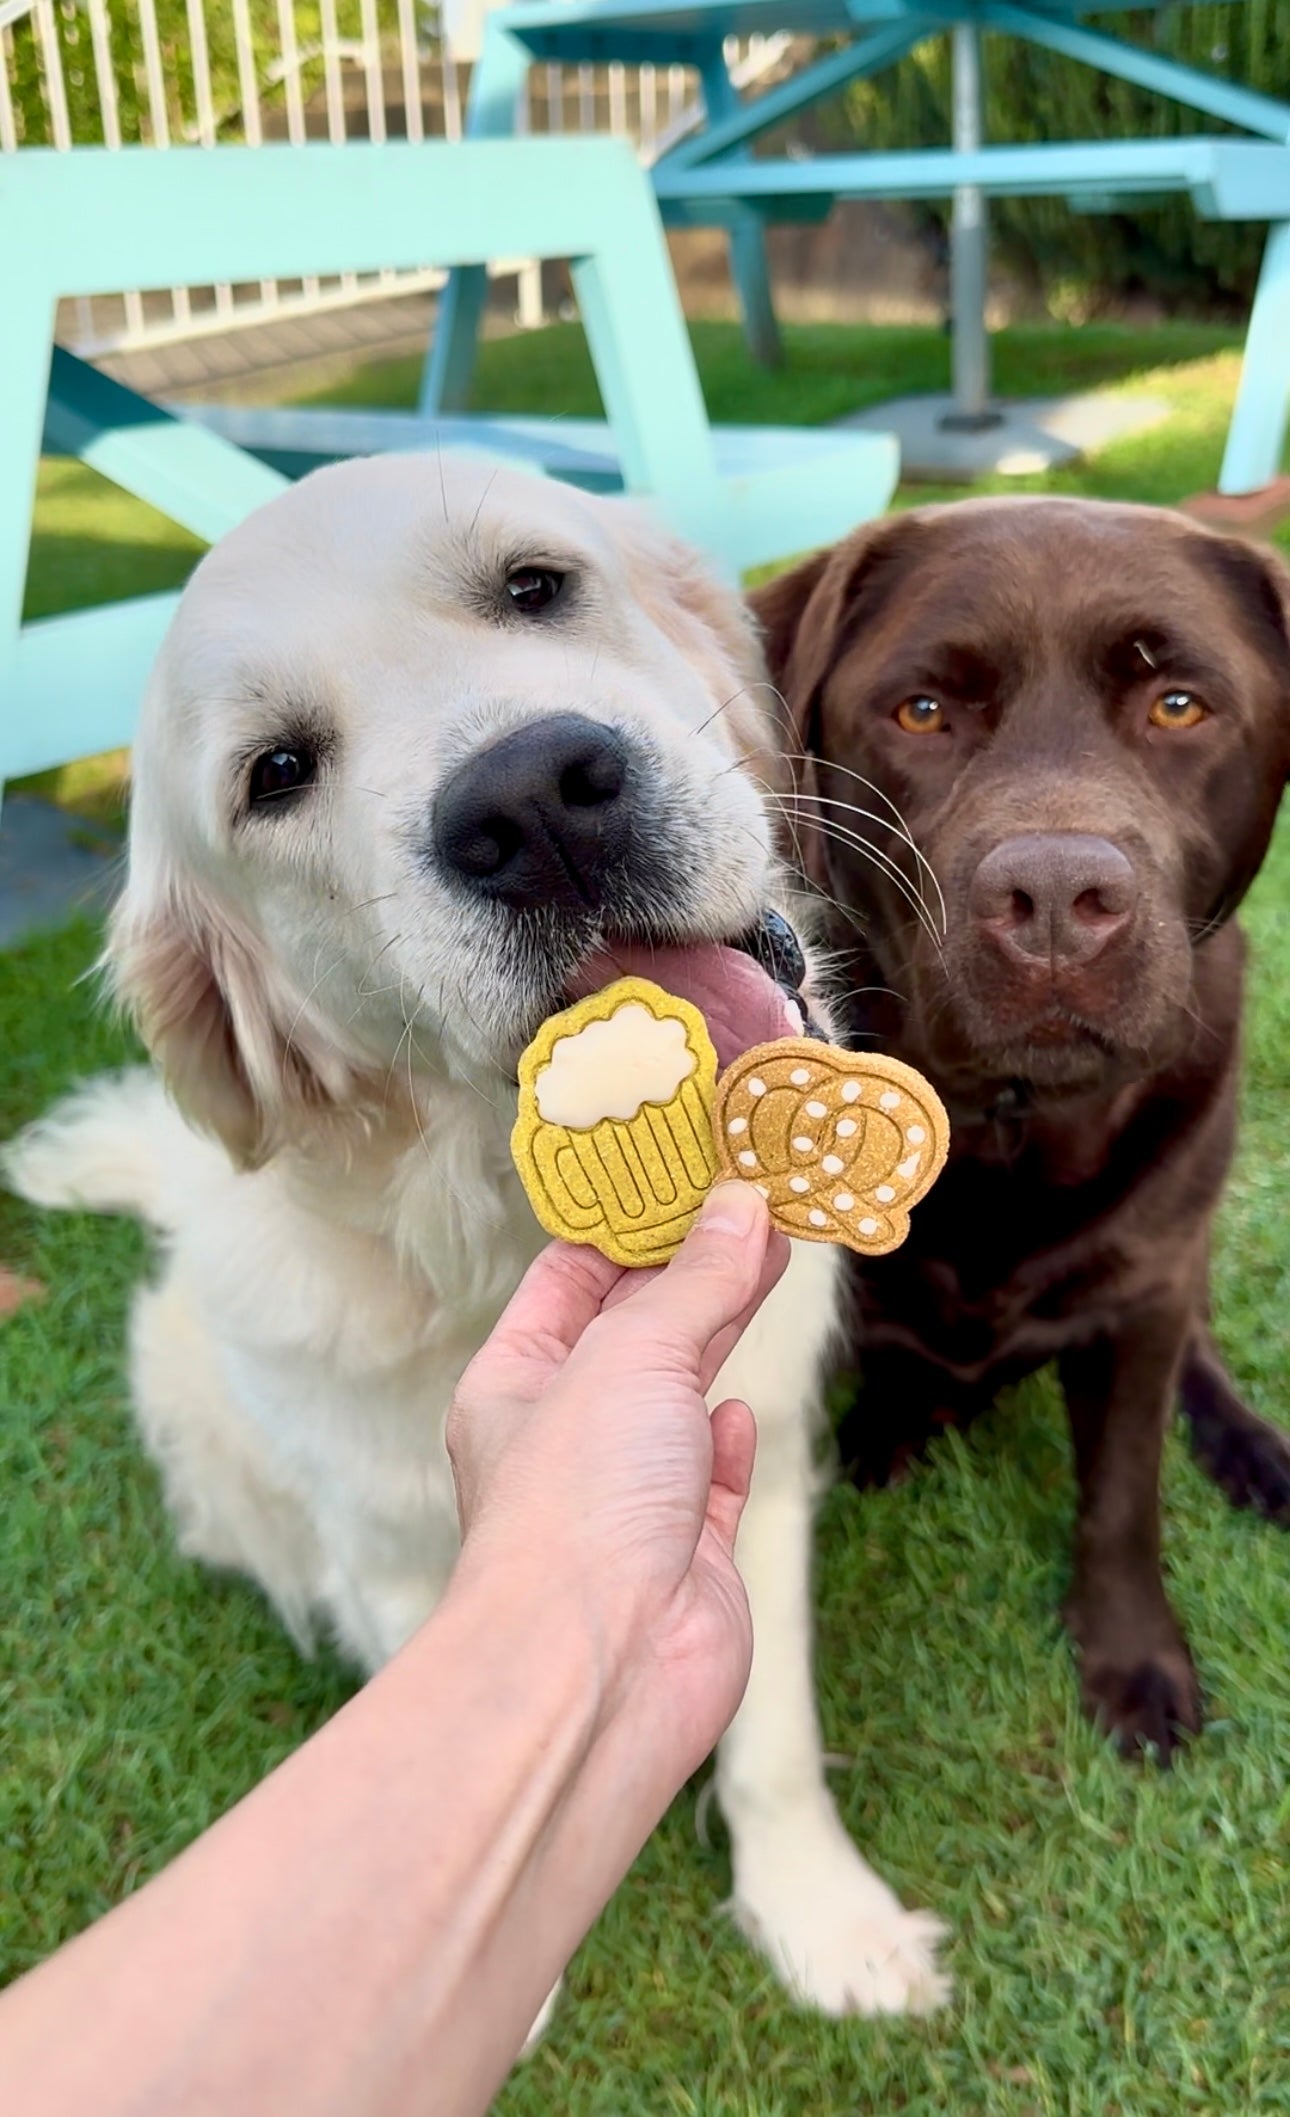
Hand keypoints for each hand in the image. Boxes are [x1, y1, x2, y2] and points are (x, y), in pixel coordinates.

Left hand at [446, 1184, 787, 1770]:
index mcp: (516, 1380)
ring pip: (683, 1393)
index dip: (628, 1222)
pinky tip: (741, 1411)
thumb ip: (696, 1280)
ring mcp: (630, 1494)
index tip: (685, 1167)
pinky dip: (731, 1440)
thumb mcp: (634, 1354)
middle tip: (755, 1194)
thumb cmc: (576, 1504)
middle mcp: (567, 1434)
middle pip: (635, 1327)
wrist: (603, 1664)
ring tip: (775, 1255)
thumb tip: (742, 1207)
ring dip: (724, 1330)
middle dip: (693, 1263)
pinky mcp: (690, 1549)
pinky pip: (714, 1475)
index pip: (569, 1276)